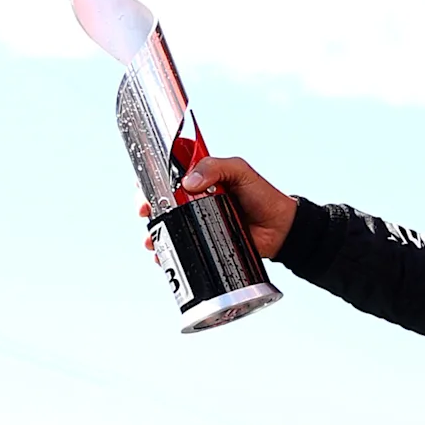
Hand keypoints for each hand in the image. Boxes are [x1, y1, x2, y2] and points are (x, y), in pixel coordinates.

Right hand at [147, 154, 295, 257]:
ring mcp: (197, 223)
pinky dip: (168, 253)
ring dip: (152, 233)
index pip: (166, 175)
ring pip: (166, 227)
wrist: (281, 228)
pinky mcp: (204, 244)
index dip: (149, 179)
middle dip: (146, 207)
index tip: (143, 186)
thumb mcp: (239, 171)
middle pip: (159, 202)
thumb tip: (188, 182)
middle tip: (145, 212)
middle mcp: (192, 200)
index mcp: (198, 179)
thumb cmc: (261, 195)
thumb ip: (215, 168)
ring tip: (151, 240)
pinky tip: (163, 256)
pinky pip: (181, 248)